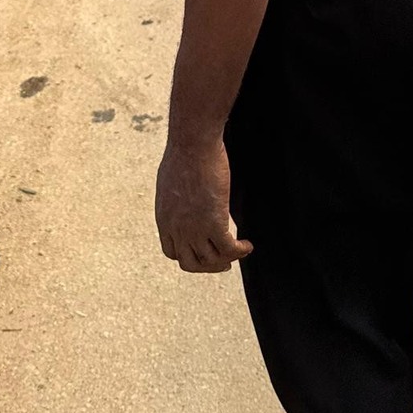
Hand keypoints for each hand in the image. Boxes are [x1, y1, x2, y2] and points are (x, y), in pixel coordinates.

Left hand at [155, 137, 250, 272]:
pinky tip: (248, 245)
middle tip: (223, 263)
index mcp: (164, 219)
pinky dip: (240, 251)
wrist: (192, 146)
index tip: (203, 250)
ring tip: (239, 251)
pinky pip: (229, 249)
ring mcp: (194, 228)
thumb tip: (188, 195)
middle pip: (190, 264)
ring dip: (227, 260)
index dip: (189, 255)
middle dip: (208, 266)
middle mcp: (177, 229)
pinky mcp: (214, 223)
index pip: (172, 252)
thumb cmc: (184, 154)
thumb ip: (177, 196)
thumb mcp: (171, 181)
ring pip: (211, 261)